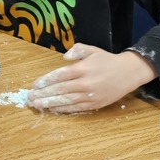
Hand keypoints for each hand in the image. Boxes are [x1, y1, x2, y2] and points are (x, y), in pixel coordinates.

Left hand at [27, 45, 157, 113]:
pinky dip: (64, 109)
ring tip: (37, 105)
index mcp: (83, 69)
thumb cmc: (107, 60)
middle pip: (61, 90)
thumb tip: (64, 57)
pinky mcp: (95, 104)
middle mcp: (86, 83)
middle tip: (30, 97)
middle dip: (44, 94)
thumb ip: (78, 50)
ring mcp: (90, 95)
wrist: (129, 73)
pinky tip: (53, 109)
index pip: (60, 75)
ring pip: (67, 101)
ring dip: (50, 103)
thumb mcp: (93, 50)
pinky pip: (76, 108)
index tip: (34, 85)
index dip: (46, 81)